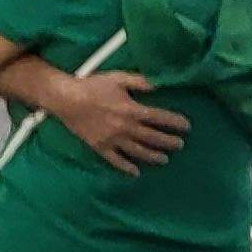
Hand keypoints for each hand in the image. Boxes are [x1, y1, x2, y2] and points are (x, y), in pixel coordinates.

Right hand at [43, 70, 190, 174]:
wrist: (65, 99)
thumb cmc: (92, 86)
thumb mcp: (117, 78)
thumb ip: (139, 81)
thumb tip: (158, 86)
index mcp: (131, 110)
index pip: (159, 118)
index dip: (175, 122)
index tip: (186, 127)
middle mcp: (125, 127)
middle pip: (152, 137)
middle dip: (169, 141)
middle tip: (180, 144)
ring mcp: (112, 139)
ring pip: (138, 151)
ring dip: (153, 156)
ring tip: (164, 159)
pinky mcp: (100, 147)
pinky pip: (115, 160)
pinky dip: (126, 167)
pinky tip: (136, 172)